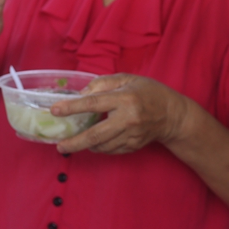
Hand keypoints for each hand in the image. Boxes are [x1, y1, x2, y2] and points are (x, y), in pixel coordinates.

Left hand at [52, 74, 189, 154]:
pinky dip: (100, 147)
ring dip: (86, 145)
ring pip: (102, 146)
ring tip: (75, 142)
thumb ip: (104, 83)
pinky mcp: (134, 146)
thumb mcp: (129, 78)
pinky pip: (111, 150)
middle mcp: (129, 119)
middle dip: (75, 142)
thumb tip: (81, 94)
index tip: (55, 110)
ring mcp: (132, 135)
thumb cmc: (150, 92)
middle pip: (96, 135)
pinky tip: (95, 143)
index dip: (72, 107)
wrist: (173, 115)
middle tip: (60, 146)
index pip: (94, 103)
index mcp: (126, 98)